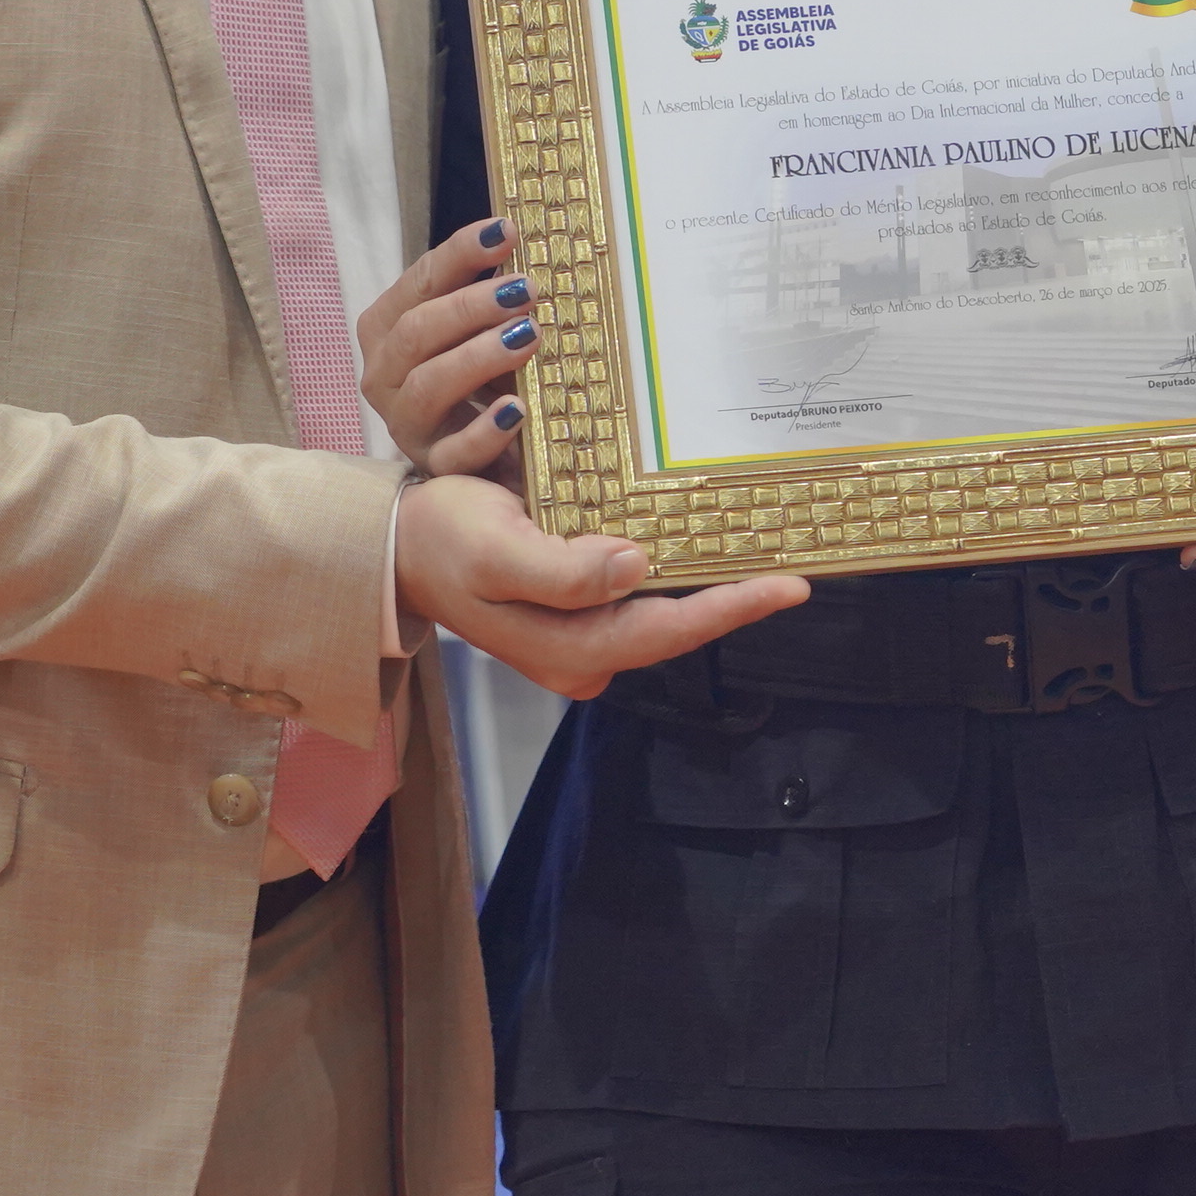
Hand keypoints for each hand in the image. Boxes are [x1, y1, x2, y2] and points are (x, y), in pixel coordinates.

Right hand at [357, 216, 543, 479]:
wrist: (476, 459)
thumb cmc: (477, 380)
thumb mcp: (479, 331)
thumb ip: (488, 295)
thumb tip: (519, 243)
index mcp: (387, 330)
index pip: (419, 283)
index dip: (460, 255)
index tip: (506, 232)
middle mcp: (384, 375)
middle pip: (416, 332)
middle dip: (471, 306)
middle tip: (526, 290)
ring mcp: (406, 425)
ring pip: (429, 385)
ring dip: (479, 356)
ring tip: (529, 336)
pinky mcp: (434, 467)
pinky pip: (454, 452)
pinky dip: (484, 430)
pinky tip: (516, 410)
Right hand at [394, 471, 806, 700]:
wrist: (398, 546)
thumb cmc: (441, 541)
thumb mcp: (496, 551)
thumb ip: (563, 570)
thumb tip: (634, 567)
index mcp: (569, 649)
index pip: (668, 630)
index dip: (733, 608)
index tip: (790, 586)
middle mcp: (582, 655)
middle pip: (674, 627)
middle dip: (735, 597)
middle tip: (796, 560)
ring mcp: (579, 638)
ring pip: (659, 612)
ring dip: (709, 584)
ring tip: (766, 551)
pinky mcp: (575, 613)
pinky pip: (638, 597)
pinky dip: (673, 571)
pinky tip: (701, 544)